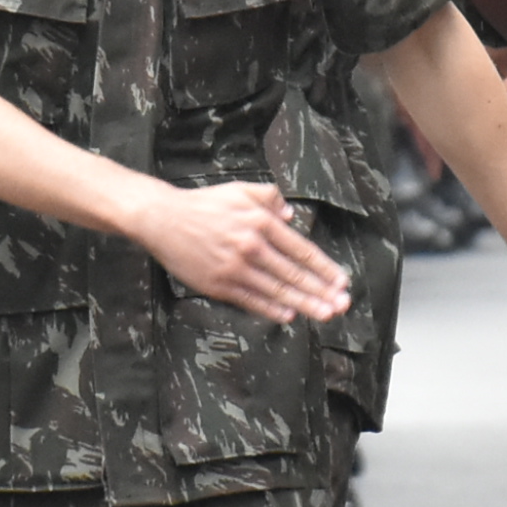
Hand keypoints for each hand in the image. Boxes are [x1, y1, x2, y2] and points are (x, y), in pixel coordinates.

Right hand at [127, 178, 349, 322]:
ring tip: (325, 314)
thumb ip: (269, 197)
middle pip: (294, 274)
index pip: (301, 250)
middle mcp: (252, 246)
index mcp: (261, 222)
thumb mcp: (240, 190)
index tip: (342, 281)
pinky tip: (289, 315)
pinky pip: (251, 300)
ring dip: (304, 304)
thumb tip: (291, 214)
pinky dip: (271, 309)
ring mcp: (235, 268)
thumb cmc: (203, 205)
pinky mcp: (219, 284)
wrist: (163, 219)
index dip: (324, 268)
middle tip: (342, 305)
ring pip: (277, 290)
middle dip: (322, 291)